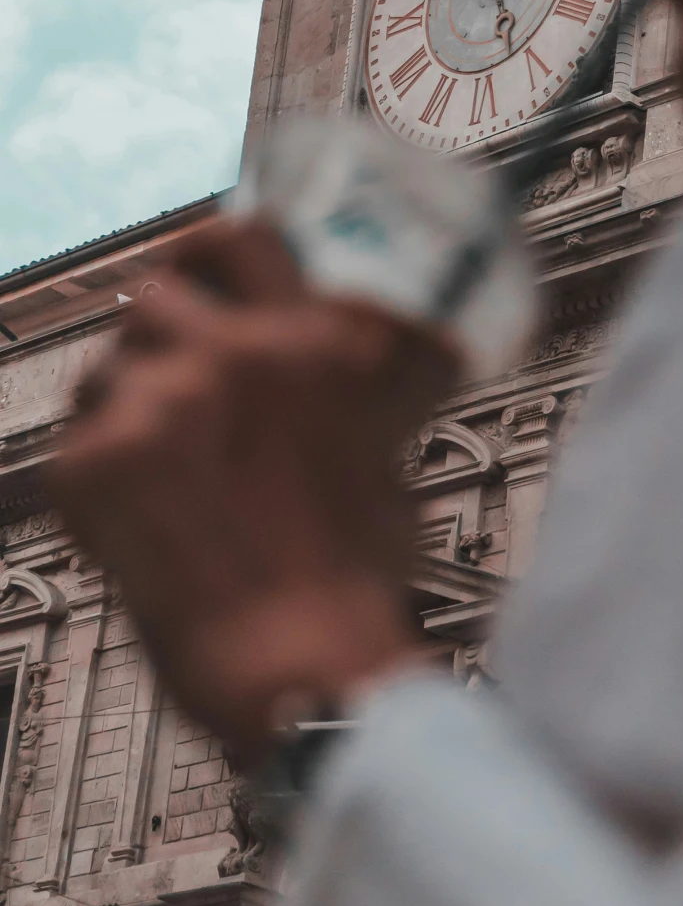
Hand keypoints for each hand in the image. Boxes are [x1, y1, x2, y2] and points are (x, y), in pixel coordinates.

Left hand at [52, 216, 461, 762]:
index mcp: (312, 343)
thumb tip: (326, 372)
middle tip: (165, 385)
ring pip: (104, 368)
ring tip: (159, 477)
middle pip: (154, 294)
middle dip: (156, 338)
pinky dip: (96, 479)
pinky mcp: (94, 463)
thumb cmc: (350, 583)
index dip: (208, 249)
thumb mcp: (387, 454)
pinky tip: (137, 525)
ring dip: (123, 407)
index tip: (194, 266)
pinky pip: (72, 441)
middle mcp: (235, 355)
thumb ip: (347, 394)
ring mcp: (159, 404)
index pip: (242, 237)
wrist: (299, 667)